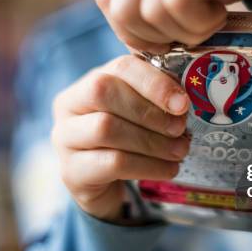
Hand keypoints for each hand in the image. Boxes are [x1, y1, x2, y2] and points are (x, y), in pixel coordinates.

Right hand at [51, 55, 190, 220]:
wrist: (103, 183)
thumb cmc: (126, 140)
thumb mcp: (139, 113)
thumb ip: (157, 99)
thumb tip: (186, 99)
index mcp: (89, 81)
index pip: (120, 67)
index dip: (154, 82)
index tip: (183, 104)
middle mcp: (69, 106)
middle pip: (104, 92)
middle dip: (149, 111)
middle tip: (180, 129)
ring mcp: (65, 139)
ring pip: (106, 129)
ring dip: (152, 142)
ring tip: (180, 152)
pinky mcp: (72, 172)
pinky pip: (111, 163)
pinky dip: (147, 166)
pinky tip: (168, 169)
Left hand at [95, 0, 251, 53]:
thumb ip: (156, 7)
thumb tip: (137, 49)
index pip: (108, 0)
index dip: (134, 34)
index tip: (169, 41)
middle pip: (124, 11)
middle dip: (160, 39)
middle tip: (194, 31)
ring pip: (153, 11)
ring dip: (188, 31)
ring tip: (214, 17)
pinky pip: (180, 2)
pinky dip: (202, 22)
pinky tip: (222, 11)